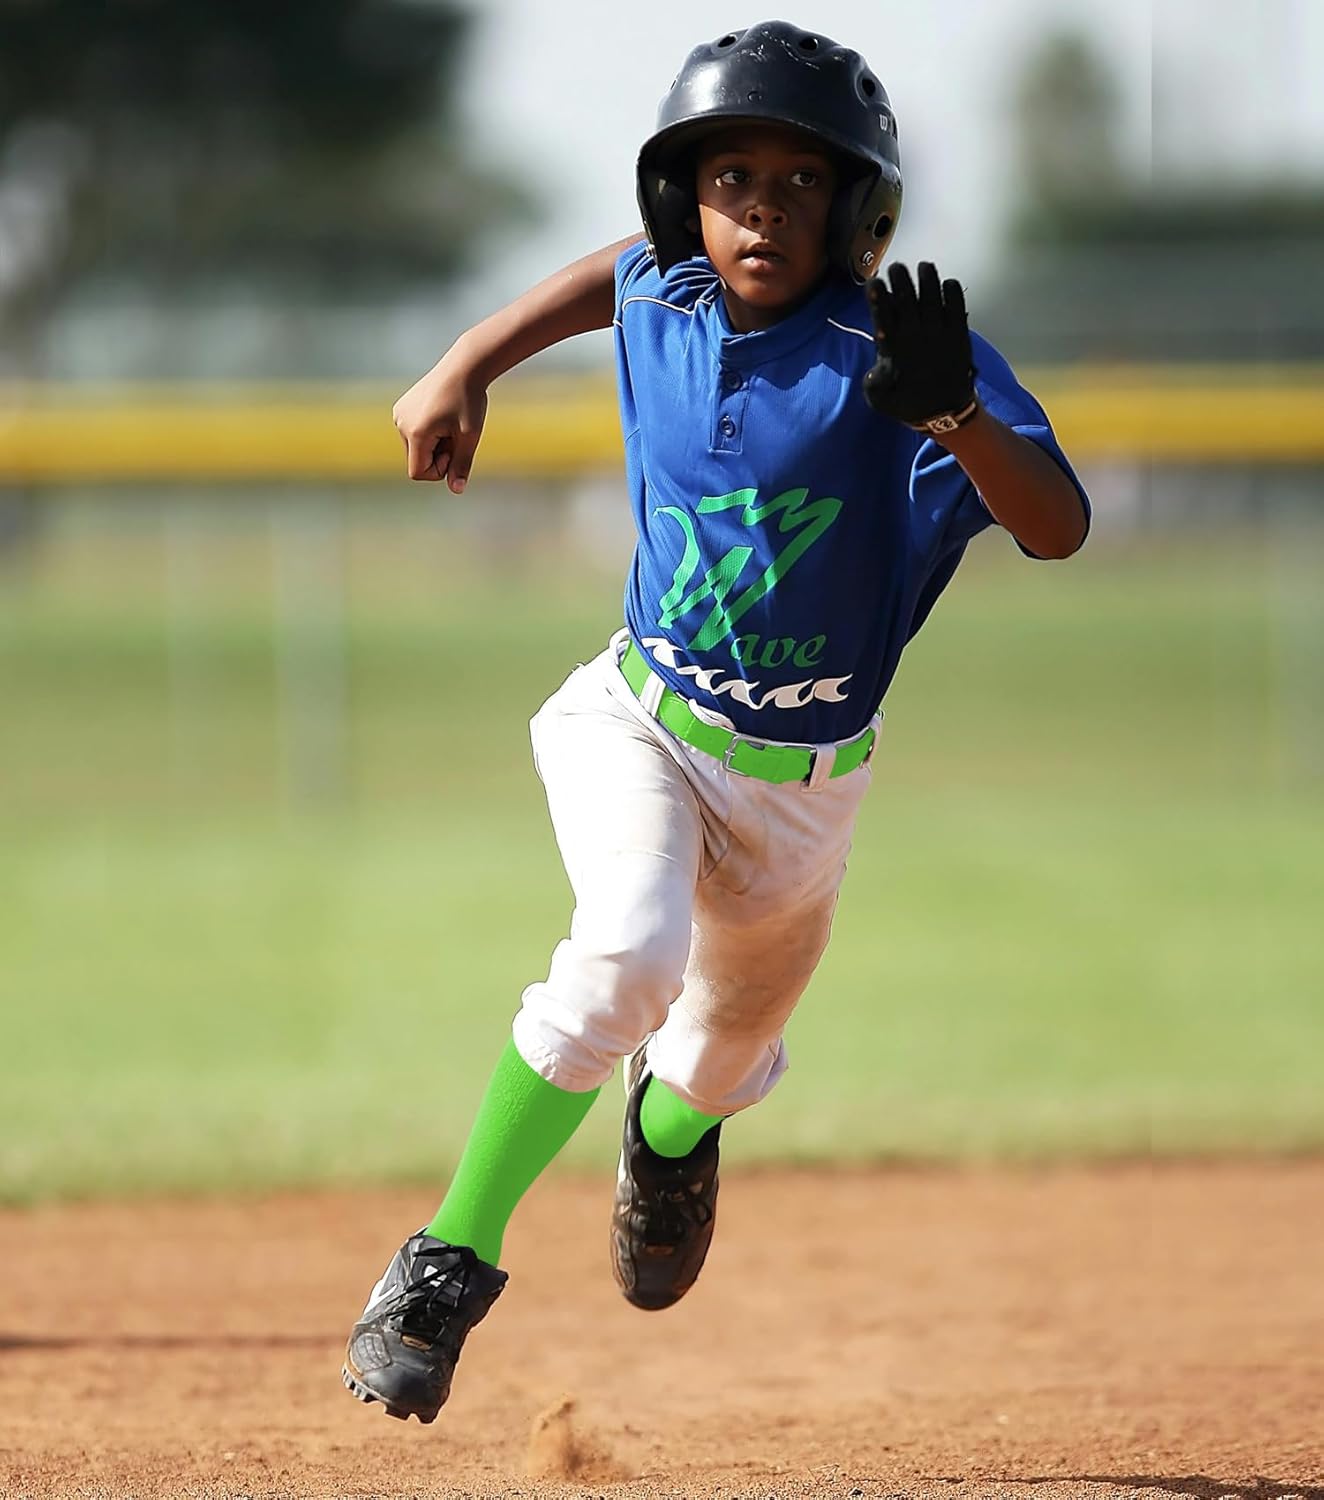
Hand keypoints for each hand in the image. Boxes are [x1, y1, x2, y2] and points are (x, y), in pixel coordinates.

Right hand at [392, 352, 488, 488]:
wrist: (464, 367)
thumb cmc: (469, 401)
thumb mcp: (469, 436)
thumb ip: (462, 464)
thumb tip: (457, 490)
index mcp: (416, 433)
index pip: (418, 473)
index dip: (439, 471)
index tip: (455, 451)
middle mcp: (402, 424)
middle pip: (417, 461)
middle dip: (438, 456)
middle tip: (456, 435)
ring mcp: (399, 414)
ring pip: (416, 448)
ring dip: (434, 444)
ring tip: (450, 424)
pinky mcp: (401, 408)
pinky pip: (414, 433)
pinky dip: (429, 432)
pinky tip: (442, 415)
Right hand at [863, 262, 976, 432]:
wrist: (945, 414)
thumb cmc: (909, 404)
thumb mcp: (879, 398)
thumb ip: (873, 379)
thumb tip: (874, 364)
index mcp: (895, 351)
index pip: (884, 317)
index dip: (879, 297)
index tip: (874, 282)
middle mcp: (917, 337)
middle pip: (907, 300)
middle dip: (901, 280)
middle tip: (897, 267)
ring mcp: (940, 334)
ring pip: (933, 298)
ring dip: (928, 279)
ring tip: (924, 266)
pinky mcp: (959, 335)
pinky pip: (957, 307)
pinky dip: (952, 293)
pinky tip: (947, 283)